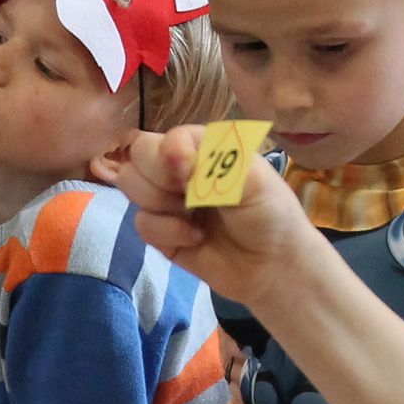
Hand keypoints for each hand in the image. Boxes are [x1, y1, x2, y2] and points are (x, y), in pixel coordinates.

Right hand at [114, 126, 331, 323]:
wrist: (273, 266)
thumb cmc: (270, 214)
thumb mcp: (252, 179)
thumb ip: (214, 161)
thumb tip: (172, 157)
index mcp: (203, 146)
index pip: (164, 138)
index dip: (169, 155)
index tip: (188, 175)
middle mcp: (179, 167)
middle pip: (137, 155)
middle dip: (159, 179)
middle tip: (190, 197)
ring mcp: (167, 199)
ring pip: (130, 186)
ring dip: (162, 204)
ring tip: (194, 216)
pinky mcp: (160, 232)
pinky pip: (141, 224)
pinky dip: (168, 233)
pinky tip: (195, 238)